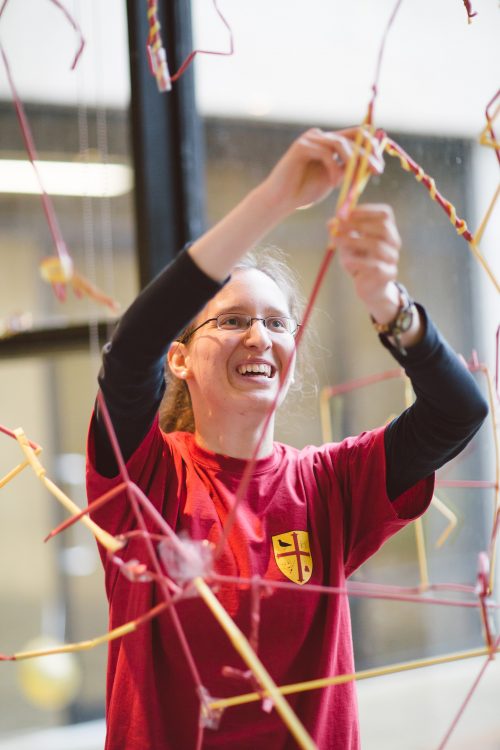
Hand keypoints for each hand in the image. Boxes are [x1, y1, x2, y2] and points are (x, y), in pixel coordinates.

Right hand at [259, 128, 383, 216]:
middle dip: (367, 154)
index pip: (357, 135)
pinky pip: (325, 153)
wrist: (281, 200)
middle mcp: (321, 136)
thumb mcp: (334, 179)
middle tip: (376, 170)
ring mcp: (310, 139)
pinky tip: (333, 183)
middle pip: (352, 136)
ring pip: (340, 143)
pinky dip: (333, 169)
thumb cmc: (305, 192)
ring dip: (351, 162)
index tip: (379, 167)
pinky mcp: (301, 146)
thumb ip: (348, 170)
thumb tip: (371, 165)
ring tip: (353, 181)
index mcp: (329, 142)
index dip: (371, 147)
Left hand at [332, 203, 401, 320]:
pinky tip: (347, 262)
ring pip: (377, 246)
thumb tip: (330, 223)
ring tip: (338, 242)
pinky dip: (358, 262)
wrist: (368, 288)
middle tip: (339, 226)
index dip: (367, 211)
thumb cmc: (359, 262)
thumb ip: (340, 233)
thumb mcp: (347, 246)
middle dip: (359, 224)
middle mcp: (393, 243)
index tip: (347, 213)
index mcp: (386, 231)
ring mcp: (392, 259)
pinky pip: (374, 266)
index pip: (385, 214)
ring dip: (354, 241)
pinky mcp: (388, 274)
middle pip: (383, 228)